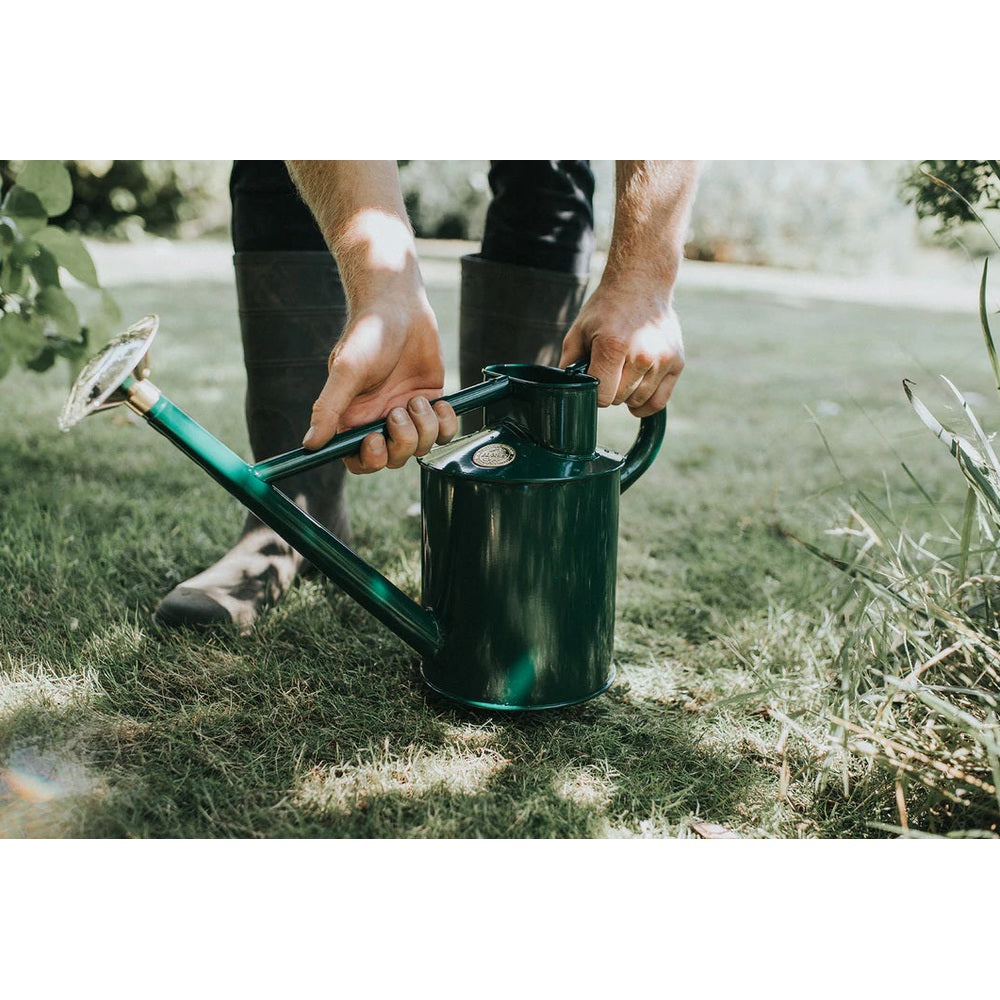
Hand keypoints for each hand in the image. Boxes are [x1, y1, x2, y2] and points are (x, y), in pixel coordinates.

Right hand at [302, 278, 457, 474]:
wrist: (399, 307)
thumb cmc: (367, 334)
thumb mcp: (345, 371)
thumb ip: (329, 408)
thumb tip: (310, 444)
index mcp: (354, 418)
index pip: (359, 459)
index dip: (369, 460)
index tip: (375, 440)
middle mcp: (379, 420)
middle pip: (394, 459)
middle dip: (401, 443)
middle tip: (399, 412)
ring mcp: (407, 414)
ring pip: (421, 447)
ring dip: (424, 428)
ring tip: (416, 399)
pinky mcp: (431, 403)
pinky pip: (443, 432)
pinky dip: (445, 423)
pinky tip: (439, 402)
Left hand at [558, 271, 684, 416]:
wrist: (642, 284)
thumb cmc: (607, 308)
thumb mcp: (579, 330)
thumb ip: (569, 363)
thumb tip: (564, 390)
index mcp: (614, 346)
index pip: (601, 396)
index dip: (593, 391)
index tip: (593, 377)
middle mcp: (642, 355)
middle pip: (619, 399)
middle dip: (609, 390)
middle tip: (609, 368)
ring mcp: (663, 359)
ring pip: (637, 401)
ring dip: (627, 394)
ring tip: (623, 371)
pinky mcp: (677, 362)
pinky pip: (659, 402)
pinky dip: (645, 405)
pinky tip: (635, 394)